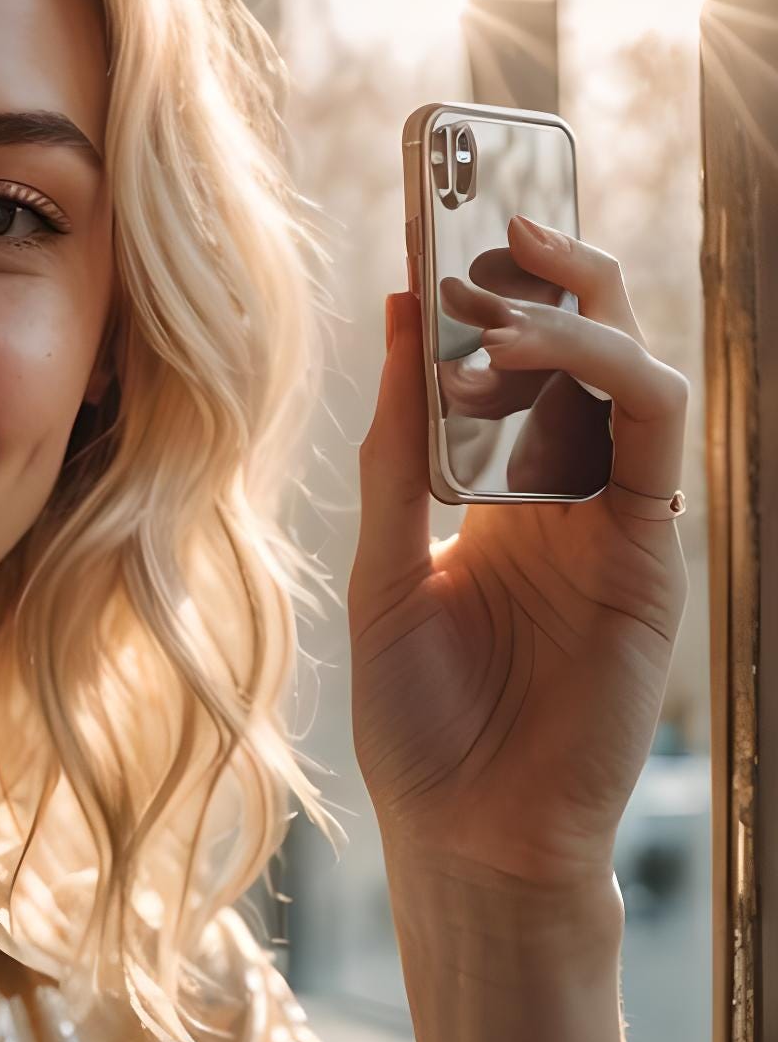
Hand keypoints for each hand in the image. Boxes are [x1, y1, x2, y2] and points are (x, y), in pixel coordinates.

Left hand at [350, 215, 688, 897]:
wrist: (466, 832)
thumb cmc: (420, 718)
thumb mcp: (383, 564)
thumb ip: (401, 450)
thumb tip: (403, 317)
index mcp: (502, 492)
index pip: (520, 361)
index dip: (500, 283)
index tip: (450, 209)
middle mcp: (569, 494)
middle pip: (588, 345)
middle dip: (546, 267)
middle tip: (482, 213)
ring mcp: (618, 520)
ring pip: (636, 368)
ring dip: (570, 312)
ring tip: (494, 289)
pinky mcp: (653, 553)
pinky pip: (658, 433)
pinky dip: (607, 375)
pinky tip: (536, 356)